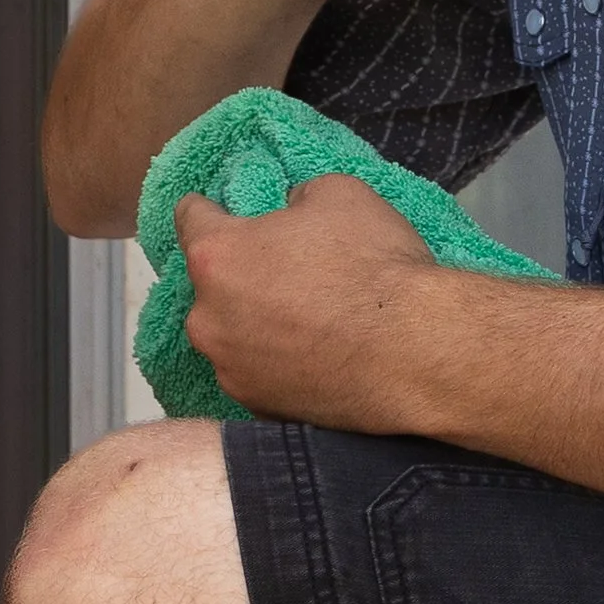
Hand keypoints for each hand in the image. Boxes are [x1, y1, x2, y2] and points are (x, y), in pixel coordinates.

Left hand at [176, 176, 449, 430]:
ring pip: (231, 332)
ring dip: (256, 319)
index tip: (227, 207)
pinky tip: (317, 353)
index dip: (211, 206)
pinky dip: (277, 360)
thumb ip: (298, 198)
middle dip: (240, 271)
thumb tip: (292, 214)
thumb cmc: (372, 263)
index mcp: (216, 256)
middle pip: (210, 282)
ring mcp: (229, 371)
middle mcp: (207, 318)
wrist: (414, 352)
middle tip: (289, 267)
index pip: (189, 216)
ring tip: (308, 317)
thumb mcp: (340, 194)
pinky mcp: (257, 409)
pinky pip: (257, 371)